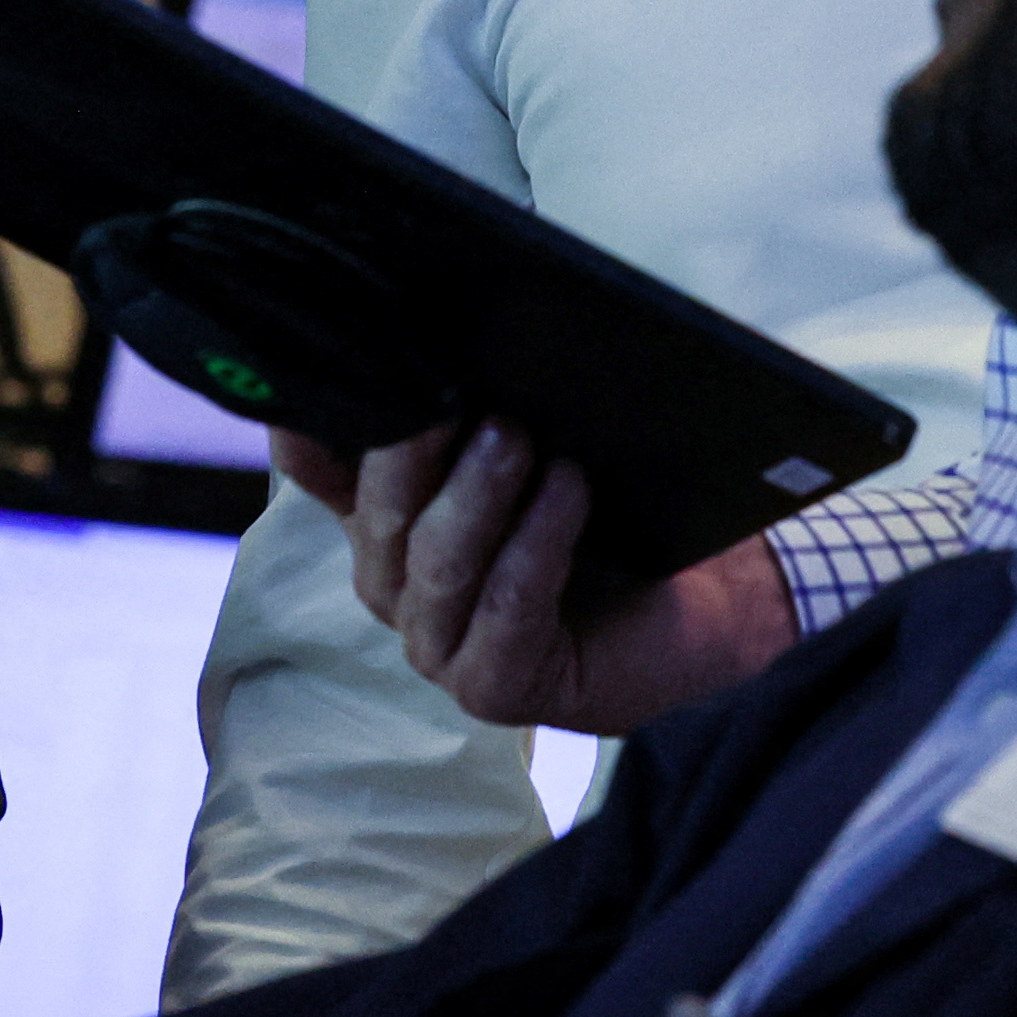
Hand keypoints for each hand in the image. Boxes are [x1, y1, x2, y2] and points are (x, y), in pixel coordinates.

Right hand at [268, 422, 799, 736]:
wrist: (705, 597)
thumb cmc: (612, 507)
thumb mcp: (540, 438)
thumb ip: (478, 402)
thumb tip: (439, 329)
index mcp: (389, 516)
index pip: (322, 468)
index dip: (311, 431)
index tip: (330, 373)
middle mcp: (397, 583)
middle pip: (380, 516)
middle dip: (412, 456)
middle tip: (458, 401)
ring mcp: (438, 643)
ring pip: (436, 565)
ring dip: (475, 498)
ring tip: (512, 438)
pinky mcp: (493, 687)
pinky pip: (505, 610)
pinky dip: (535, 546)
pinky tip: (568, 492)